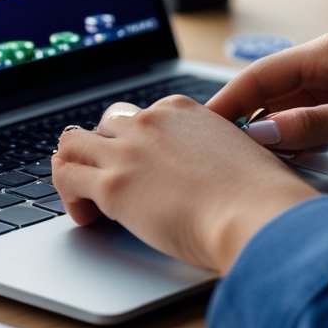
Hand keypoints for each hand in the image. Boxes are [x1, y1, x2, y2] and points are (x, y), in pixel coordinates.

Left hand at [52, 96, 317, 273]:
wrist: (258, 216)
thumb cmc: (261, 198)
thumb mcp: (240, 155)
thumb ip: (218, 155)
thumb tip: (219, 175)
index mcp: (182, 111)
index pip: (141, 117)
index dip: (137, 145)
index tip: (144, 169)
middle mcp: (151, 122)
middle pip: (106, 125)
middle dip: (103, 150)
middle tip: (112, 181)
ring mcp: (128, 151)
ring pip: (73, 143)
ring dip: (75, 167)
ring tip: (87, 198)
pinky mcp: (113, 185)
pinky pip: (66, 177)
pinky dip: (69, 196)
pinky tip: (87, 216)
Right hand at [208, 33, 327, 163]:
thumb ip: (315, 126)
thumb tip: (262, 134)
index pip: (261, 76)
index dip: (228, 101)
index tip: (202, 127)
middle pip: (270, 92)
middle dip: (244, 119)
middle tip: (217, 151)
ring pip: (288, 110)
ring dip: (270, 132)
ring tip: (247, 160)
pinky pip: (310, 123)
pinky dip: (296, 140)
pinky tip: (289, 159)